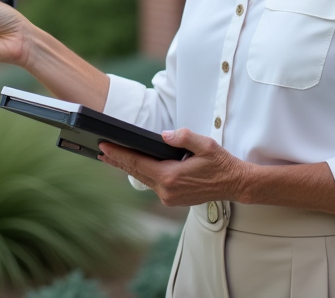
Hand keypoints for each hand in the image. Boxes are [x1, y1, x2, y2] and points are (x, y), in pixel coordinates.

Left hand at [98, 128, 252, 206]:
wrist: (234, 184)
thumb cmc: (221, 164)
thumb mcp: (205, 145)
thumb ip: (184, 137)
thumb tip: (165, 135)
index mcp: (170, 176)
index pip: (137, 163)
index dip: (118, 154)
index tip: (103, 147)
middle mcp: (166, 190)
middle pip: (136, 172)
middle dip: (117, 161)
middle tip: (101, 151)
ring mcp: (168, 197)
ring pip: (143, 179)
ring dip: (128, 168)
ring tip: (112, 159)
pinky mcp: (173, 199)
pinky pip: (152, 184)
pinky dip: (142, 174)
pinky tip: (136, 167)